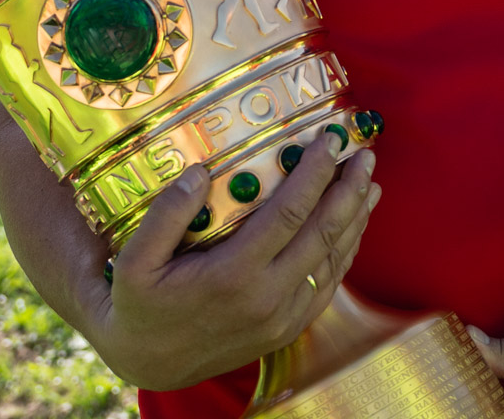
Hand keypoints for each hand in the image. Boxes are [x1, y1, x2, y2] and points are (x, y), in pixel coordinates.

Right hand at [84, 139, 378, 390]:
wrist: (151, 364)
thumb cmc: (139, 305)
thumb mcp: (134, 262)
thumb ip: (166, 215)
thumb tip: (201, 172)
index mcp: (233, 275)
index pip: (289, 213)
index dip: (315, 173)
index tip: (329, 140)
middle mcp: (267, 298)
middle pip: (324, 233)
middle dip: (349, 189)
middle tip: (365, 154)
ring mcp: (283, 317)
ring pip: (334, 260)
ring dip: (356, 218)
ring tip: (369, 183)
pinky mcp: (289, 328)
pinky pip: (328, 284)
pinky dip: (346, 251)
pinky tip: (352, 226)